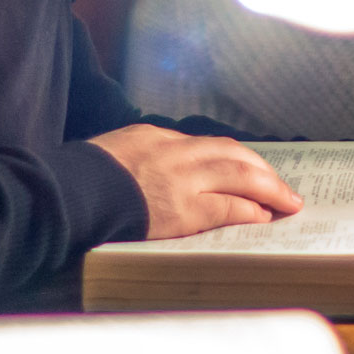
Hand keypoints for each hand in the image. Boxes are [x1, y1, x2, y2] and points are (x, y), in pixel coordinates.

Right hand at [89, 124, 302, 239]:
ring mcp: (181, 179)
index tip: (246, 169)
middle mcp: (173, 151)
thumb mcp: (107, 156)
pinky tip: (264, 216)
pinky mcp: (184, 209)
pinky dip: (250, 210)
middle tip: (282, 184)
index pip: (202, 145)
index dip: (230, 159)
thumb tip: (144, 178)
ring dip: (268, 187)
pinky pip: (229, 207)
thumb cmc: (76, 181)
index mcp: (152, 136)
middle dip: (261, 169)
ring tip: (287, 201)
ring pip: (239, 175)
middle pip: (230, 153)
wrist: (66, 195)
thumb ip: (133, 161)